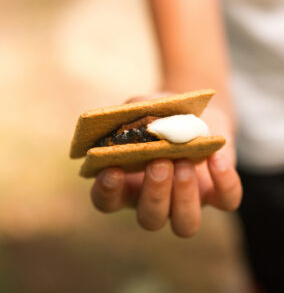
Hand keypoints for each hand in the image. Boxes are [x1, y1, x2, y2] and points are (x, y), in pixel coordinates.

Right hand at [90, 93, 241, 236]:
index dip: (107, 192)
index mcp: (129, 184)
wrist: (195, 113)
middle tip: (159, 162)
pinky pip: (226, 201)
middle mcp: (155, 200)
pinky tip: (216, 157)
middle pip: (149, 218)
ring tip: (184, 163)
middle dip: (155, 193)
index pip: (108, 201)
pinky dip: (224, 182)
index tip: (113, 170)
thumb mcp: (143, 107)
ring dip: (184, 197)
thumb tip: (128, 125)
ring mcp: (187, 201)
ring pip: (185, 224)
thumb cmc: (161, 114)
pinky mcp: (217, 193)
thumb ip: (132, 116)